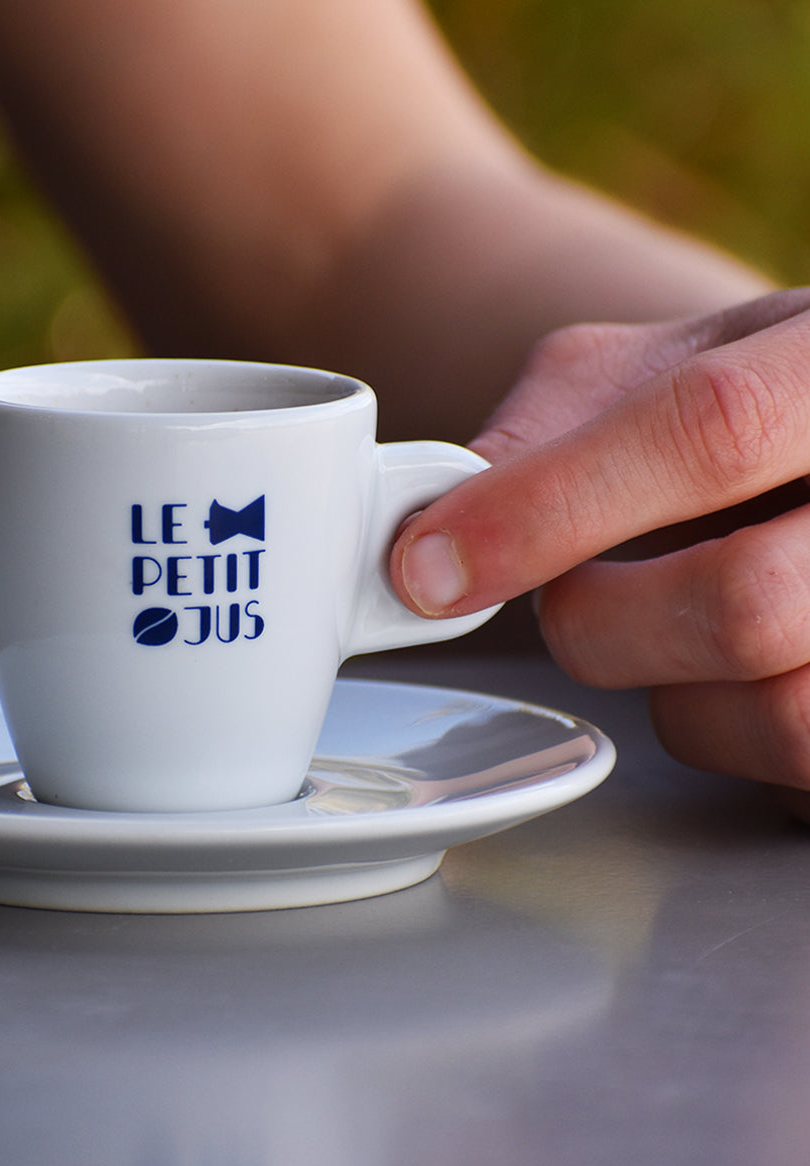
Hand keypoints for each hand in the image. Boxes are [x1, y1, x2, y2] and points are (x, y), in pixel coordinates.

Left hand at [390, 288, 809, 796]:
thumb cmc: (763, 394)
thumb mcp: (669, 363)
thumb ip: (552, 424)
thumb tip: (432, 527)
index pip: (710, 426)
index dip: (548, 507)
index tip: (428, 568)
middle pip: (743, 604)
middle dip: (597, 624)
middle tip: (566, 596)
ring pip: (780, 714)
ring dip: (667, 689)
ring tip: (666, 623)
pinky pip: (798, 766)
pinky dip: (726, 732)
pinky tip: (725, 673)